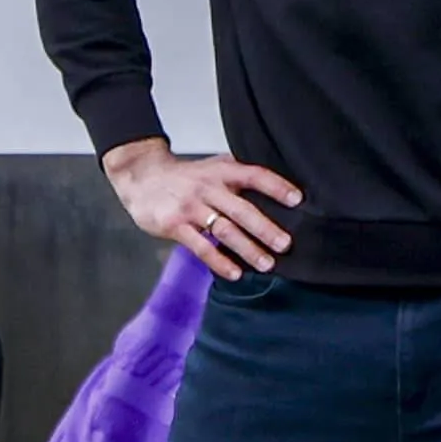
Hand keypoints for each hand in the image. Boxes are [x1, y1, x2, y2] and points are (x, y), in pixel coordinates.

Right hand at [102, 137, 302, 280]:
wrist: (142, 177)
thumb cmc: (184, 177)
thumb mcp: (212, 168)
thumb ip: (238, 178)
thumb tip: (276, 193)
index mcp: (221, 172)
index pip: (254, 175)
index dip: (276, 186)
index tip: (298, 200)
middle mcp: (208, 188)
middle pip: (241, 209)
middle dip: (265, 228)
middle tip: (286, 244)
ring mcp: (191, 207)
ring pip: (224, 230)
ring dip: (247, 249)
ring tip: (267, 264)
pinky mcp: (175, 225)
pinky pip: (201, 246)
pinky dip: (219, 262)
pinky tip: (235, 273)